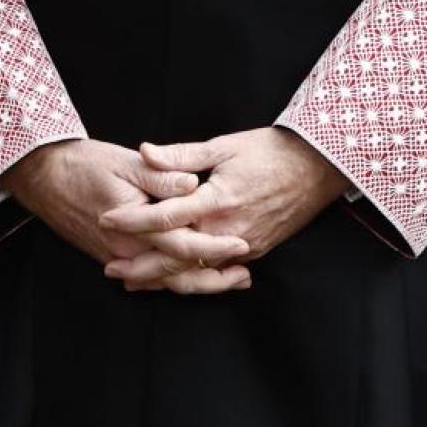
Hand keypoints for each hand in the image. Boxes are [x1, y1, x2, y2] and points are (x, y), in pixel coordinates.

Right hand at [2, 140, 234, 279]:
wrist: (43, 175)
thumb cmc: (84, 164)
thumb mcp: (126, 162)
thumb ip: (161, 176)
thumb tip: (193, 185)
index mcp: (135, 226)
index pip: (183, 247)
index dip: (215, 248)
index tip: (243, 245)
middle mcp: (126, 250)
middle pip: (177, 276)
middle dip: (214, 279)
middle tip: (246, 276)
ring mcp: (117, 257)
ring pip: (162, 282)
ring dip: (197, 284)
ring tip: (230, 281)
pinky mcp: (111, 256)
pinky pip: (146, 278)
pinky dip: (170, 282)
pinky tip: (191, 279)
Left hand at [97, 127, 345, 292]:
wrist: (319, 166)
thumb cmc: (272, 150)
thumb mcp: (225, 146)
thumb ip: (183, 156)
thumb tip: (145, 151)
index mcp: (218, 200)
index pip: (165, 217)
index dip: (132, 220)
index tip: (106, 218)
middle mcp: (229, 230)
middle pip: (176, 257)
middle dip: (141, 266)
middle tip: (110, 268)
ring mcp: (245, 245)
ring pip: (196, 270)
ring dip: (164, 278)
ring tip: (134, 280)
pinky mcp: (257, 250)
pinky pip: (218, 270)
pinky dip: (193, 276)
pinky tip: (174, 278)